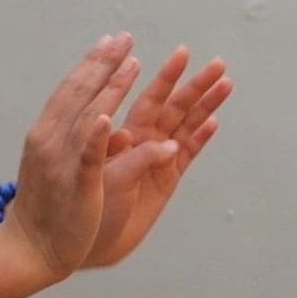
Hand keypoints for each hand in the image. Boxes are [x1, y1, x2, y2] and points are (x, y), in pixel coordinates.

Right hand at [1, 35, 143, 281]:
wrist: (27, 248)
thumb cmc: (43, 205)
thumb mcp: (51, 162)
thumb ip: (70, 137)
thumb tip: (93, 113)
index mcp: (45, 133)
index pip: (70, 89)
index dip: (92, 63)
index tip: (112, 39)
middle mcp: (50, 141)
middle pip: (79, 94)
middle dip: (104, 64)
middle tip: (127, 38)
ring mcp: (62, 163)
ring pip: (88, 117)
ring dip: (111, 89)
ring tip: (134, 64)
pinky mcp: (78, 187)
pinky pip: (89, 158)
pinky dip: (98, 137)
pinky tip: (112, 118)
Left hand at [84, 45, 232, 268]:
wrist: (70, 245)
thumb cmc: (70, 208)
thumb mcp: (93, 180)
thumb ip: (121, 157)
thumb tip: (144, 137)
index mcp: (114, 134)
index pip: (141, 98)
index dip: (161, 76)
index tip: (181, 52)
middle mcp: (136, 141)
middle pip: (170, 105)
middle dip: (192, 83)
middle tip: (218, 62)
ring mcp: (152, 160)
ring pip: (184, 125)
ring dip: (205, 104)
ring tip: (226, 82)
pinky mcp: (164, 183)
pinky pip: (187, 154)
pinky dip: (200, 138)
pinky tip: (214, 122)